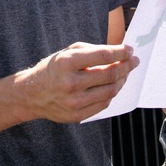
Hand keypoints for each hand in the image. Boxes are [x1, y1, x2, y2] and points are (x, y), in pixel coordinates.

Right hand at [14, 42, 137, 122]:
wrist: (32, 94)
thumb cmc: (54, 69)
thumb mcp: (68, 53)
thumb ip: (94, 52)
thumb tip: (120, 53)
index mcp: (66, 63)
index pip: (103, 56)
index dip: (121, 53)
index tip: (130, 50)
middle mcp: (70, 83)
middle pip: (110, 75)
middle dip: (126, 66)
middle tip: (134, 61)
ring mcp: (74, 102)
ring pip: (110, 91)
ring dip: (122, 80)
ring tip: (125, 72)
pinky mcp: (77, 116)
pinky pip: (104, 104)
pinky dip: (112, 93)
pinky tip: (113, 85)